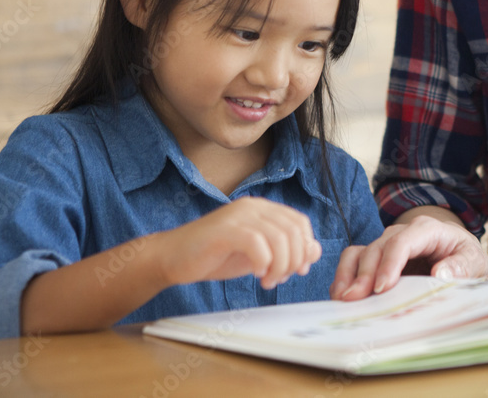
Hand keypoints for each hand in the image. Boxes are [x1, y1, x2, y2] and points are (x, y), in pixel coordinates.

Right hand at [157, 197, 321, 289]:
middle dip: (294, 259)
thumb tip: (315, 250)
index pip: (299, 222)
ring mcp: (238, 216)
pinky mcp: (225, 230)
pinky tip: (257, 274)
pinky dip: (263, 262)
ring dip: (280, 265)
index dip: (305, 248)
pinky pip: (257, 243)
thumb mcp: (257, 255)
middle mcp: (252, 207)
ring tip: (268, 280)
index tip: (298, 270)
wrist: (172, 259)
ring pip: (279, 237)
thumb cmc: (214, 257)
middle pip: (293, 230)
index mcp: (262, 209)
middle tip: (281, 279)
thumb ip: (284, 251)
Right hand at [329, 212, 487, 300]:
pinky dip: (345, 277)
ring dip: (348, 275)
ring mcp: (386, 244)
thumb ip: (461, 266)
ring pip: (360, 252)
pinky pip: (354, 261)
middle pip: (377, 248)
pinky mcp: (376, 257)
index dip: (389, 263)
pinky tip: (341, 296)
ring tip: (342, 299)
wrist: (456, 249)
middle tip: (355, 300)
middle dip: (364, 274)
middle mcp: (401, 233)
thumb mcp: (475, 260)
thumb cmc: (464, 255)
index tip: (381, 288)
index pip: (402, 241)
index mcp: (427, 229)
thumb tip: (440, 274)